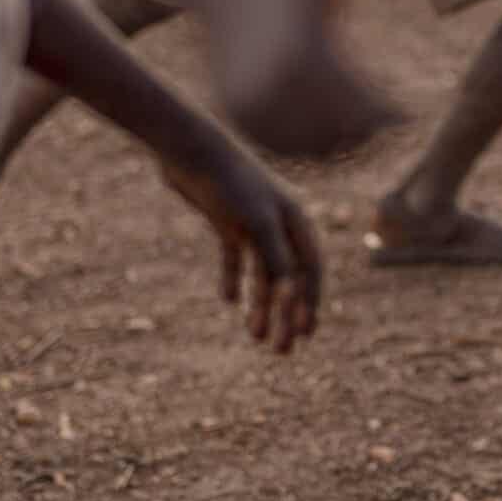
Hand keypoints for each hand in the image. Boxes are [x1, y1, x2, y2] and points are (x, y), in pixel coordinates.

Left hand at [159, 144, 323, 352]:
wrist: (190, 149)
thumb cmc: (229, 183)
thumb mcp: (257, 222)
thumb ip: (276, 259)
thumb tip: (292, 297)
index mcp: (296, 221)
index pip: (311, 271)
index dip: (311, 304)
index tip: (307, 335)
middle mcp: (280, 224)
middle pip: (289, 278)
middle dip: (288, 315)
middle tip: (282, 350)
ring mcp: (253, 223)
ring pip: (262, 273)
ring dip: (261, 305)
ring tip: (256, 336)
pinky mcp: (227, 222)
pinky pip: (236, 258)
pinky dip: (234, 279)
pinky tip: (228, 301)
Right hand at [204, 0, 402, 160]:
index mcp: (305, 51)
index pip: (363, 107)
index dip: (391, 117)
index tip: (412, 114)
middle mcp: (276, 82)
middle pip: (340, 133)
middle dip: (369, 134)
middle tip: (392, 130)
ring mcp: (251, 100)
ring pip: (310, 147)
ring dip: (339, 146)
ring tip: (365, 135)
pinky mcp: (235, 109)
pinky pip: (280, 147)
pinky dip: (306, 149)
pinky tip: (329, 137)